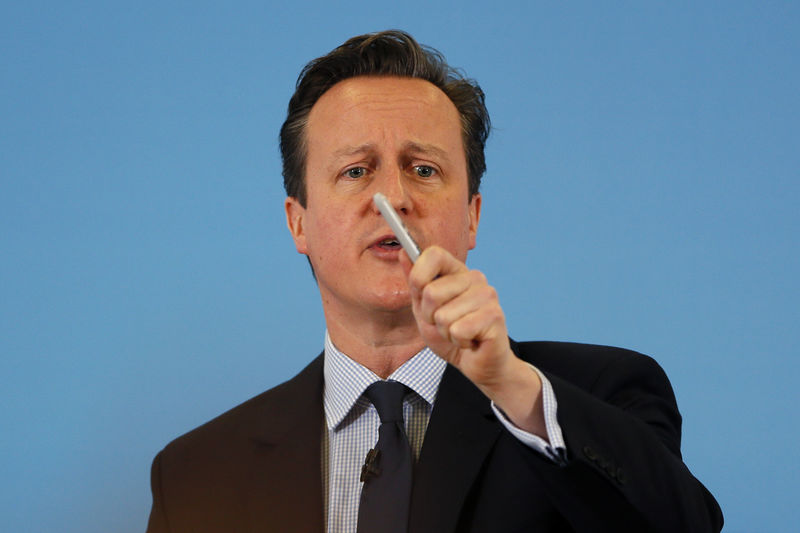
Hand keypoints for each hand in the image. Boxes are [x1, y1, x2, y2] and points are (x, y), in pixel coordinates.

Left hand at [400, 246, 545, 436]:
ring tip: (460, 333)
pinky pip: (457, 331)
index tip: (422, 295)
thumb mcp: (424, 307)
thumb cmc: (451, 333)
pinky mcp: (494, 316)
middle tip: (446, 323)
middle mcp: (475, 278)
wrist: (477, 362)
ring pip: (443, 316)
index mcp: (458, 271)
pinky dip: (458, 342)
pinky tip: (470, 341)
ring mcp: (487, 295)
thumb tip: (403, 252)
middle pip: (431, 293)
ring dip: (445, 332)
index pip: (433, 255)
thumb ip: (415, 281)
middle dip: (430, 317)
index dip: (419, 277)